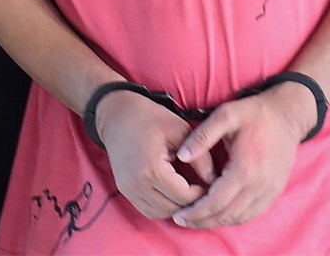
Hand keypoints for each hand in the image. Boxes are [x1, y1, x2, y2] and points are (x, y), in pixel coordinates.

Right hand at [95, 90, 204, 221]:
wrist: (117, 114)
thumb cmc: (150, 118)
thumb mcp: (181, 130)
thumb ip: (200, 156)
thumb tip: (213, 179)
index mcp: (152, 168)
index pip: (183, 196)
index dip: (200, 193)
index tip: (209, 183)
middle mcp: (137, 184)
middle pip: (172, 208)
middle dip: (189, 202)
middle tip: (201, 189)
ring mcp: (128, 189)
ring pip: (159, 213)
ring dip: (175, 207)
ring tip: (187, 191)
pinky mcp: (124, 190)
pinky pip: (146, 210)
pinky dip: (161, 206)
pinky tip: (171, 192)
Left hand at [170, 83, 311, 227]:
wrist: (287, 114)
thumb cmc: (255, 113)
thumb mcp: (226, 115)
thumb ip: (202, 136)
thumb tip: (182, 156)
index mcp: (245, 169)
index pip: (215, 202)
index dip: (195, 212)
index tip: (178, 215)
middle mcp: (259, 185)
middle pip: (226, 215)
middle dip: (202, 221)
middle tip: (182, 220)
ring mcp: (270, 190)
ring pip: (239, 218)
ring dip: (217, 222)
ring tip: (197, 219)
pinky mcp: (275, 191)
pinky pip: (252, 213)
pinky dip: (234, 218)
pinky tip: (221, 213)